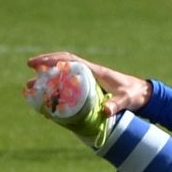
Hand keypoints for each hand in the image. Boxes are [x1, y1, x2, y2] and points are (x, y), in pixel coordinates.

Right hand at [25, 51, 150, 114]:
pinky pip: (69, 84)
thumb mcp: (126, 99)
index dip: (52, 60)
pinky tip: (48, 97)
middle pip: (62, 65)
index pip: (69, 61)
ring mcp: (88, 80)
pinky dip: (57, 87)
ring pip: (64, 74)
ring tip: (32, 88)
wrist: (142, 94)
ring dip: (48, 79)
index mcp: (95, 70)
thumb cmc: (134, 94)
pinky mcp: (89, 88)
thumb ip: (116, 104)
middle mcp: (89, 72)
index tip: (36, 63)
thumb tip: (105, 111)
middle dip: (45, 67)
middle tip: (28, 75)